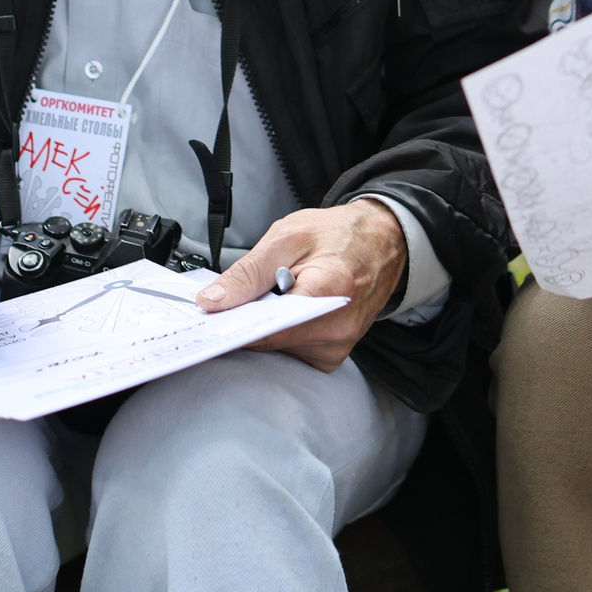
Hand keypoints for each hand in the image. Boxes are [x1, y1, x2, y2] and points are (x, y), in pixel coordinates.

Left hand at [195, 200, 405, 370]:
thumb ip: (247, 272)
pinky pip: (291, 353)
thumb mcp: (286, 236)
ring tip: (279, 295)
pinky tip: (289, 309)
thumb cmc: (337, 235)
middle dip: (249, 319)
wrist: (380, 244)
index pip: (269, 325)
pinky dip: (281, 334)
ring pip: (277, 349)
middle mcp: (337, 326)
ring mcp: (338, 346)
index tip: (211, 317)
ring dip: (266, 326)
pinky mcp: (333, 356)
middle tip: (246, 295)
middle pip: (270, 340)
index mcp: (329, 289)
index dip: (235, 322)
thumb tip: (212, 302)